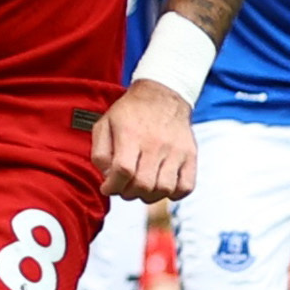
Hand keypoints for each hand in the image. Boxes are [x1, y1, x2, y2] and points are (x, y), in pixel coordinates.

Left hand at [95, 80, 198, 202]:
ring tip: (143, 186)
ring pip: (164, 188)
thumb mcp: (105, 124)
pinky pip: (186, 186)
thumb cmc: (131, 112)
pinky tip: (162, 185)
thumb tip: (108, 177)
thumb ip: (100, 153)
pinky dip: (174, 193)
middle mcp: (155, 143)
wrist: (163, 94)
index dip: (112, 186)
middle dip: (128, 193)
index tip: (108, 187)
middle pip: (143, 184)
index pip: (123, 171)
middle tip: (125, 186)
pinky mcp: (190, 155)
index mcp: (131, 135)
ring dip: (149, 195)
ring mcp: (176, 150)